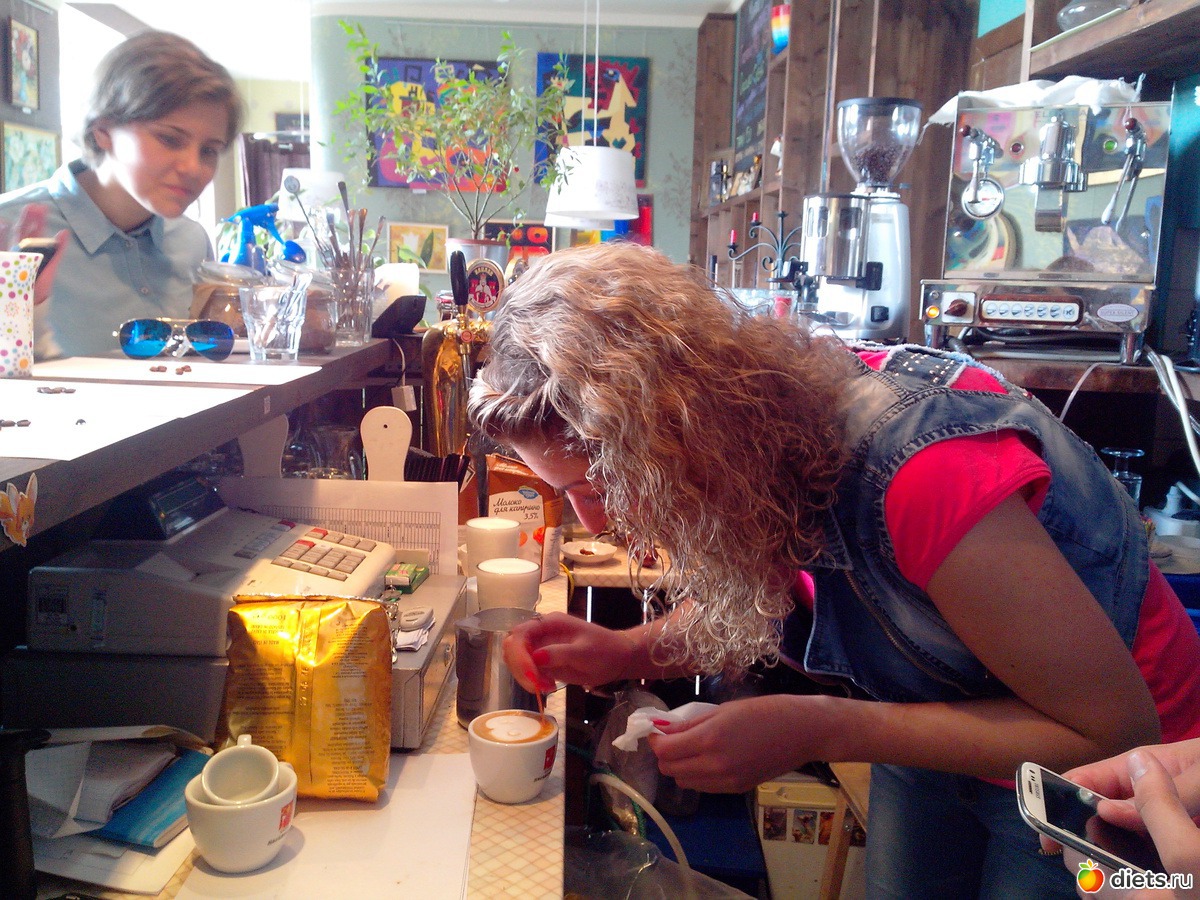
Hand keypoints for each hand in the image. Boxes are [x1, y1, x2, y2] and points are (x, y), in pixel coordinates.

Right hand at [0, 202, 66, 304]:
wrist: (30, 302)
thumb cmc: (40, 284)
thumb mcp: (51, 267)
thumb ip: (57, 250)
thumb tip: (65, 232)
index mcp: (33, 249)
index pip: (35, 231)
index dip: (37, 219)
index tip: (41, 207)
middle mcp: (19, 250)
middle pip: (21, 232)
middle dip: (26, 219)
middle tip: (32, 207)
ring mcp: (8, 257)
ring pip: (6, 240)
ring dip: (7, 231)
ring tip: (7, 221)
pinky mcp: (2, 264)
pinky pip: (0, 250)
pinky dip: (0, 240)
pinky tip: (1, 231)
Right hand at [502, 611, 634, 693]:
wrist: (616, 659)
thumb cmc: (605, 650)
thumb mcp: (585, 652)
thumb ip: (560, 653)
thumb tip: (536, 657)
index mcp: (549, 623)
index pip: (520, 634)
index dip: (520, 654)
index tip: (532, 675)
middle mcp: (541, 633)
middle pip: (512, 647)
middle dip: (520, 668)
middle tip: (538, 685)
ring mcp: (540, 647)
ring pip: (516, 660)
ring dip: (524, 677)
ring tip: (546, 687)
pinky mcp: (543, 662)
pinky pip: (526, 671)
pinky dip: (531, 681)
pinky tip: (548, 687)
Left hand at [648, 694, 819, 792]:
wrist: (801, 732)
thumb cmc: (763, 711)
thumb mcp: (722, 709)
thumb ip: (690, 723)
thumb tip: (663, 729)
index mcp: (709, 740)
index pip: (664, 752)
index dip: (655, 741)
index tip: (657, 730)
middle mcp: (714, 766)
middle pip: (670, 770)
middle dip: (665, 755)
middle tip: (672, 738)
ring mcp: (726, 782)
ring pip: (684, 782)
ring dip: (680, 767)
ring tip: (690, 749)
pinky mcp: (736, 790)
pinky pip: (703, 787)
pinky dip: (697, 775)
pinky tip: (708, 759)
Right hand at [1042, 740, 1199, 895]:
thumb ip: (1164, 796)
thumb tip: (1106, 809)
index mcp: (1144, 768)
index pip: (1089, 778)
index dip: (1059, 796)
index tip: (1043, 825)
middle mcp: (1146, 795)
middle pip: (1097, 812)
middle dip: (1080, 833)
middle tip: (1072, 859)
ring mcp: (1160, 823)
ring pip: (1117, 840)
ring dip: (1103, 856)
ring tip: (1096, 880)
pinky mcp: (1173, 849)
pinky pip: (1142, 860)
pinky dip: (1129, 872)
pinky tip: (1125, 885)